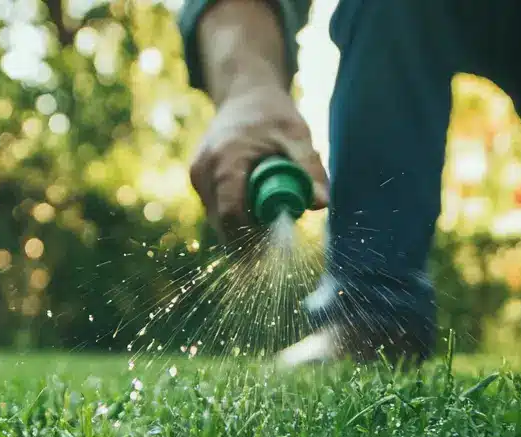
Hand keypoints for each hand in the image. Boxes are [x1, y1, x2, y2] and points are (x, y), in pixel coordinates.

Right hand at [188, 85, 329, 238]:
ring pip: (219, 221)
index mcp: (226, 159)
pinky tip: (256, 207)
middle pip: (223, 224)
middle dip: (250, 240)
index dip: (249, 240)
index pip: (231, 213)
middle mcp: (204, 170)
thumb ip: (310, 168)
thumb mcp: (297, 135)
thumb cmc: (272, 113)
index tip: (270, 256)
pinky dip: (237, 216)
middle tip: (277, 246)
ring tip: (270, 213)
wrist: (244, 94)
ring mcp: (198, 177)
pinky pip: (218, 210)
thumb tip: (322, 204)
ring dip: (244, 227)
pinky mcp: (199, 181)